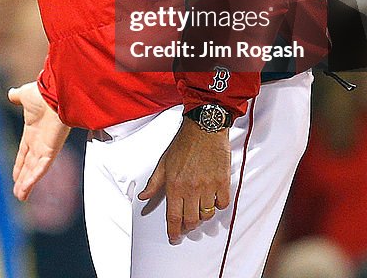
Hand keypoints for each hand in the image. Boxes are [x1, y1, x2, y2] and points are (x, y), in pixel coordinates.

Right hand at [8, 81, 70, 200]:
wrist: (54, 92)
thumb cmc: (42, 93)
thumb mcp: (25, 96)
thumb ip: (17, 97)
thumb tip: (11, 94)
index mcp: (32, 131)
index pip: (24, 152)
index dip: (19, 164)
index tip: (15, 175)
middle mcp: (39, 142)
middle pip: (29, 165)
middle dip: (23, 178)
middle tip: (18, 192)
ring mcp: (46, 147)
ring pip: (34, 170)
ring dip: (26, 183)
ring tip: (20, 196)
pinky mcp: (51, 150)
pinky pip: (42, 167)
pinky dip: (34, 178)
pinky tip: (26, 188)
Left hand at [137, 117, 230, 243]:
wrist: (204, 128)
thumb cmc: (184, 143)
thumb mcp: (163, 163)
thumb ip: (154, 183)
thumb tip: (144, 197)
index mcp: (175, 185)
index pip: (174, 217)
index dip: (174, 231)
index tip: (174, 237)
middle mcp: (191, 189)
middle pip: (191, 220)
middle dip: (188, 226)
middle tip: (187, 224)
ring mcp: (208, 186)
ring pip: (207, 214)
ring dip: (202, 216)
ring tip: (199, 210)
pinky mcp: (222, 182)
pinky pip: (222, 204)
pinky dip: (218, 206)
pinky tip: (213, 200)